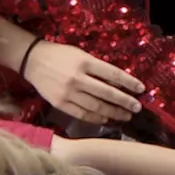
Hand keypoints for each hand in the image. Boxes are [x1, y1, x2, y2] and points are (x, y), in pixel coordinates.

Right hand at [21, 41, 144, 124]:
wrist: (32, 60)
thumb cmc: (61, 55)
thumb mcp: (82, 55)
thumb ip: (98, 68)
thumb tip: (119, 82)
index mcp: (85, 62)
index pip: (113, 73)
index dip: (129, 82)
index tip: (142, 89)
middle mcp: (77, 78)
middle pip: (107, 92)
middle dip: (125, 102)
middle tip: (137, 108)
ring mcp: (68, 92)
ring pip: (95, 106)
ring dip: (113, 112)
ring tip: (125, 116)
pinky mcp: (59, 104)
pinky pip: (81, 114)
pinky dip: (96, 118)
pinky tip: (106, 119)